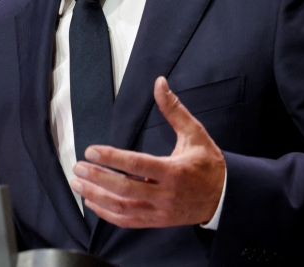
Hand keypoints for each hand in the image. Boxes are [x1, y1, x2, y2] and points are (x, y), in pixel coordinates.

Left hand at [70, 76, 225, 227]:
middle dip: (98, 178)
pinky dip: (108, 214)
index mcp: (174, 171)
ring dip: (97, 196)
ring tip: (77, 183)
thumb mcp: (194, 133)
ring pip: (123, 208)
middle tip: (78, 166)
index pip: (137, 165)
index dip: (112, 159)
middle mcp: (166, 194)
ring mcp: (161, 211)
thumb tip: (159, 83)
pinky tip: (92, 202)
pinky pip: (128, 221)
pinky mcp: (157, 221)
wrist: (225, 198)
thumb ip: (174, 109)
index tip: (91, 151)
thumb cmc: (208, 164)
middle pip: (125, 189)